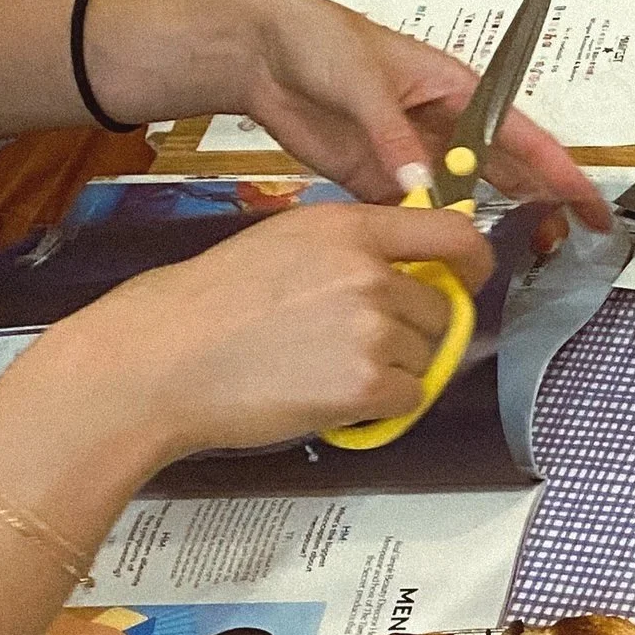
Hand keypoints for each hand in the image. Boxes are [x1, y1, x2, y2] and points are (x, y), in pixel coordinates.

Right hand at [63, 201, 499, 463]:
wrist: (163, 358)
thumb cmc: (212, 304)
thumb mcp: (287, 243)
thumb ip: (353, 248)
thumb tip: (412, 268)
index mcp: (350, 228)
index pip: (452, 234)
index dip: (471, 262)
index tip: (468, 278)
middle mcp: (370, 272)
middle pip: (440, 308)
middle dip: (412, 332)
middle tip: (352, 344)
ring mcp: (372, 329)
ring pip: (427, 357)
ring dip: (392, 370)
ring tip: (326, 366)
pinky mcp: (367, 384)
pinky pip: (410, 398)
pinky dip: (381, 406)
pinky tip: (332, 394)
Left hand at [230, 0, 614, 224]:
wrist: (259, 51)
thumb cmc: (321, 42)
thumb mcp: (364, 82)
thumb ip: (394, 136)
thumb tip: (425, 187)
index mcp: (456, 90)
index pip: (521, 135)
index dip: (558, 171)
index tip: (588, 202)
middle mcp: (443, 126)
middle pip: (504, 171)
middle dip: (539, 204)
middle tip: (568, 242)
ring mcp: (412, 155)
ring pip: (464, 197)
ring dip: (487, 226)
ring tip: (517, 259)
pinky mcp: (377, 178)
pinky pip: (414, 213)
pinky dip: (430, 237)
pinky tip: (445, 262)